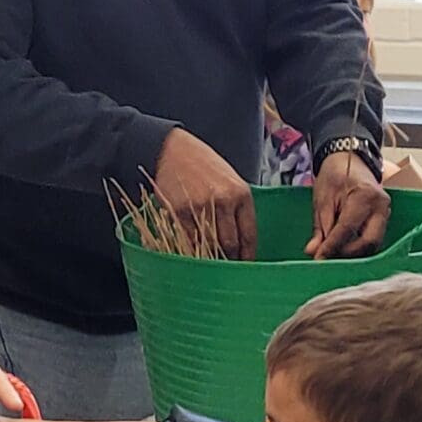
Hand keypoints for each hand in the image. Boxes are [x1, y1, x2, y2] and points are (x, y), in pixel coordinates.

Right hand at [153, 131, 255, 260]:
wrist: (173, 150)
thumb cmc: (203, 164)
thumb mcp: (229, 180)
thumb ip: (237, 206)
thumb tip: (240, 240)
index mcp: (241, 193)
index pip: (249, 234)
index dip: (248, 255)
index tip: (247, 266)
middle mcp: (224, 201)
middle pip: (230, 243)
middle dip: (230, 260)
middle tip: (229, 271)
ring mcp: (201, 207)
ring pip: (210, 244)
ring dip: (212, 259)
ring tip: (212, 266)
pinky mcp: (181, 211)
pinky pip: (190, 240)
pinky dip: (193, 250)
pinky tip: (195, 255)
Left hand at [307, 152, 388, 258]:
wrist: (350, 160)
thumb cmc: (335, 176)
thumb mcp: (322, 199)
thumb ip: (320, 227)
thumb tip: (314, 251)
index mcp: (364, 196)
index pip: (348, 229)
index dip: (332, 246)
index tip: (318, 258)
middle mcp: (381, 206)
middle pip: (369, 242)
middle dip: (347, 254)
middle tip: (327, 257)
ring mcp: (386, 212)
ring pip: (373, 244)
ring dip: (353, 253)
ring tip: (333, 252)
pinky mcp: (384, 218)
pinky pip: (373, 239)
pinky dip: (358, 247)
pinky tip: (343, 247)